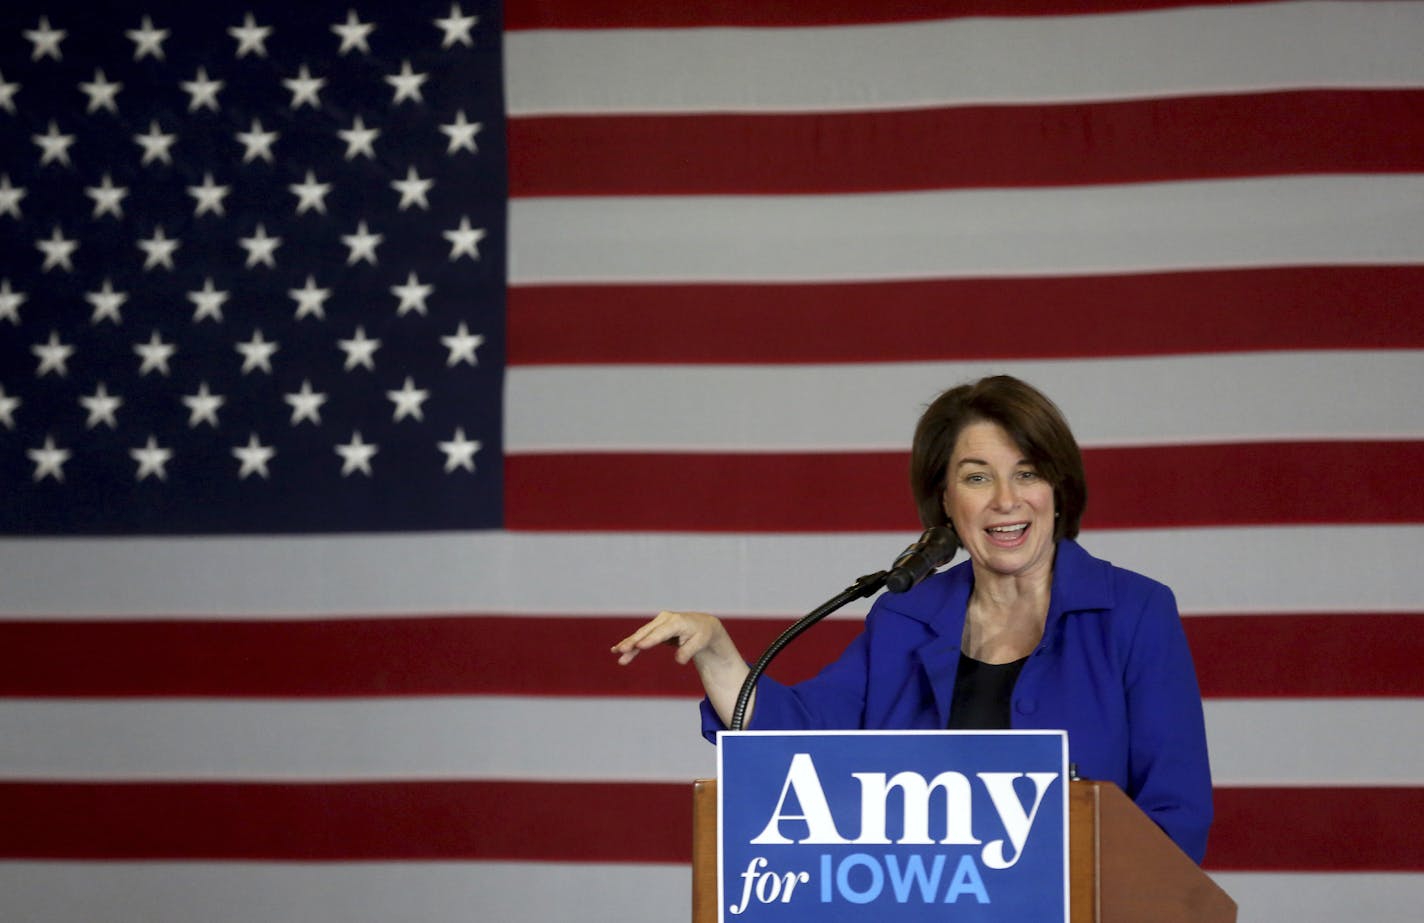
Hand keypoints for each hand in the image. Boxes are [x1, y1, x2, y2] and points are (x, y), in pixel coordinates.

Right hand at [611, 611, 751, 725]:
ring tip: (616, 652)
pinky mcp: (654, 628)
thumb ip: (689, 651)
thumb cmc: (702, 635)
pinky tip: (618, 649)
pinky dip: (630, 643)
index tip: (638, 646)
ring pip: (640, 635)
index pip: (660, 633)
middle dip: (633, 642)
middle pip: (646, 633)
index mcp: (676, 622)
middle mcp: (665, 619)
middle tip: (621, 650)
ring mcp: (658, 622)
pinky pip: (641, 637)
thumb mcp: (700, 643)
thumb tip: (679, 660)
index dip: (649, 640)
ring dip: (628, 644)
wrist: (702, 625)